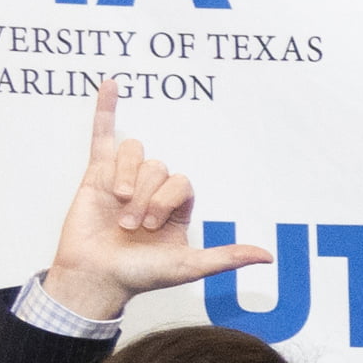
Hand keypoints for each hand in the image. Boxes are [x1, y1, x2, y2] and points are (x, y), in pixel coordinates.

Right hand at [41, 80, 247, 324]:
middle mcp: (152, 190)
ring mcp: (124, 179)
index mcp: (176, 207)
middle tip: (131, 227)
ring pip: (135, 152)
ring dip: (127, 177)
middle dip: (145, 196)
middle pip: (158, 166)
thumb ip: (226, 257)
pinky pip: (103, 134)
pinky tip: (111, 84)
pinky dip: (106, 109)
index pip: (182, 181)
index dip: (166, 198)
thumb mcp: (188, 266)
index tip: (151, 226)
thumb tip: (267, 257)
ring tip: (116, 206)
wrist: (95, 277)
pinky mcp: (96, 173)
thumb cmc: (141, 275)